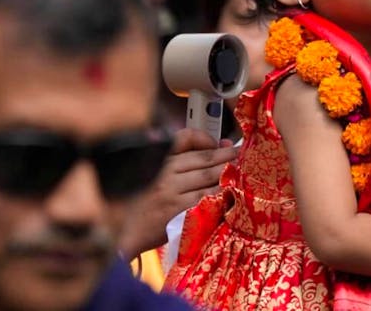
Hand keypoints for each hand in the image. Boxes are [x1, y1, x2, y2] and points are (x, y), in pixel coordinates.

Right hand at [118, 128, 238, 258]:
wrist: (128, 233)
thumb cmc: (148, 202)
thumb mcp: (158, 174)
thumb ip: (185, 156)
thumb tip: (222, 144)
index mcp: (159, 160)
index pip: (185, 137)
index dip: (208, 139)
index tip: (223, 145)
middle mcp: (165, 172)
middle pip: (204, 159)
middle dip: (228, 157)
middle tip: (242, 158)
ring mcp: (171, 192)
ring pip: (209, 178)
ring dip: (228, 175)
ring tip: (242, 175)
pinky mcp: (178, 211)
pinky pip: (208, 198)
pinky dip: (223, 195)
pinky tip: (232, 194)